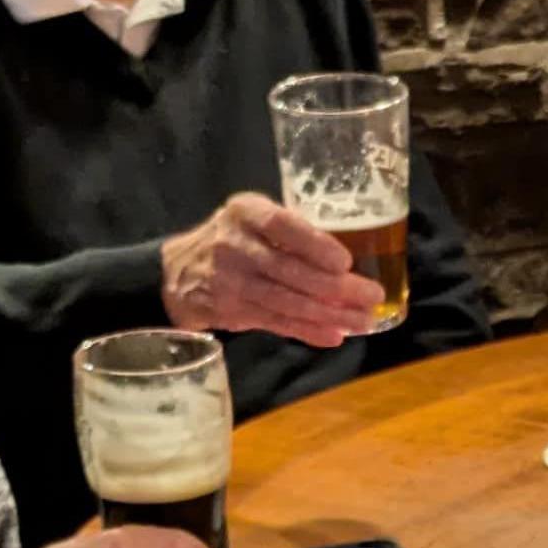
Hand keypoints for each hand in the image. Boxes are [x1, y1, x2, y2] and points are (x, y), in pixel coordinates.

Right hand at [162, 194, 383, 345]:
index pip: (281, 225)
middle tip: (371, 296)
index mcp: (245, 212)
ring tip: (362, 321)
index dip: (314, 245)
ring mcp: (230, 281)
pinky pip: (276, 322)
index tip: (345, 262)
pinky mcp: (231, 310)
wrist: (176, 272)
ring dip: (328, 314)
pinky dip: (307, 330)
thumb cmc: (231, 239)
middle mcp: (234, 244)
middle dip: (335, 287)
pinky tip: (334, 335)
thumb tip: (346, 262)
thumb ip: (289, 233)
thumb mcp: (252, 219)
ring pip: (286, 300)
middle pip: (289, 269)